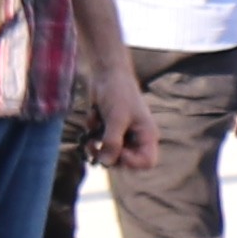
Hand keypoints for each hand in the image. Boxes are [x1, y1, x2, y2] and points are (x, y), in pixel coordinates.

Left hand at [84, 35, 157, 172]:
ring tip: (89, 140)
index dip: (132, 162)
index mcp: (147, 135)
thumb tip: (106, 163)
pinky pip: (99, 143)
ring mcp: (121, 135)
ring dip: (97, 148)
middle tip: (96, 147)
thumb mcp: (116, 119)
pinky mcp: (108, 130)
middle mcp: (136, 138)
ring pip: (109, 155)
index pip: (146, 162)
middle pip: (125, 162)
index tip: (118, 152)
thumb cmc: (118, 93)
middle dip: (109, 156)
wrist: (105, 74)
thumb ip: (112, 142)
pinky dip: (93, 135)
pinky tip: (93, 118)